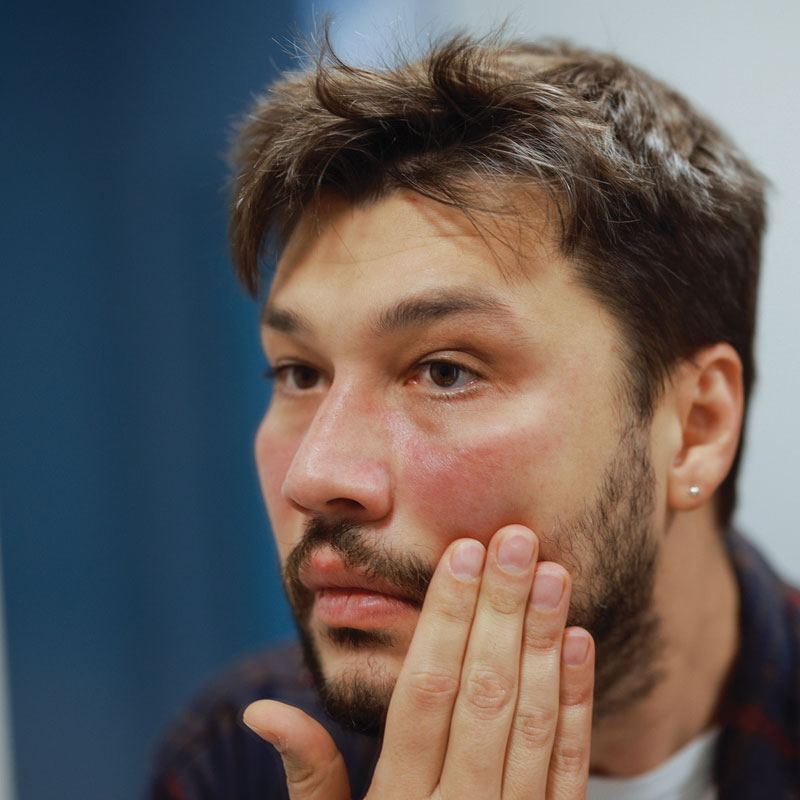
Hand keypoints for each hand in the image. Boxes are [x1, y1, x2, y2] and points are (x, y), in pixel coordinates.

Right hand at [244, 525, 594, 798]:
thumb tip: (265, 709)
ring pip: (532, 718)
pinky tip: (577, 642)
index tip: (462, 553)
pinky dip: (576, 700)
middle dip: (501, 609)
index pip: (427, 689)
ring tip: (551, 571)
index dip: (446, 617)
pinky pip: (569, 764)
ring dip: (544, 640)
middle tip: (515, 537)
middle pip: (484, 690)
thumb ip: (308, 778)